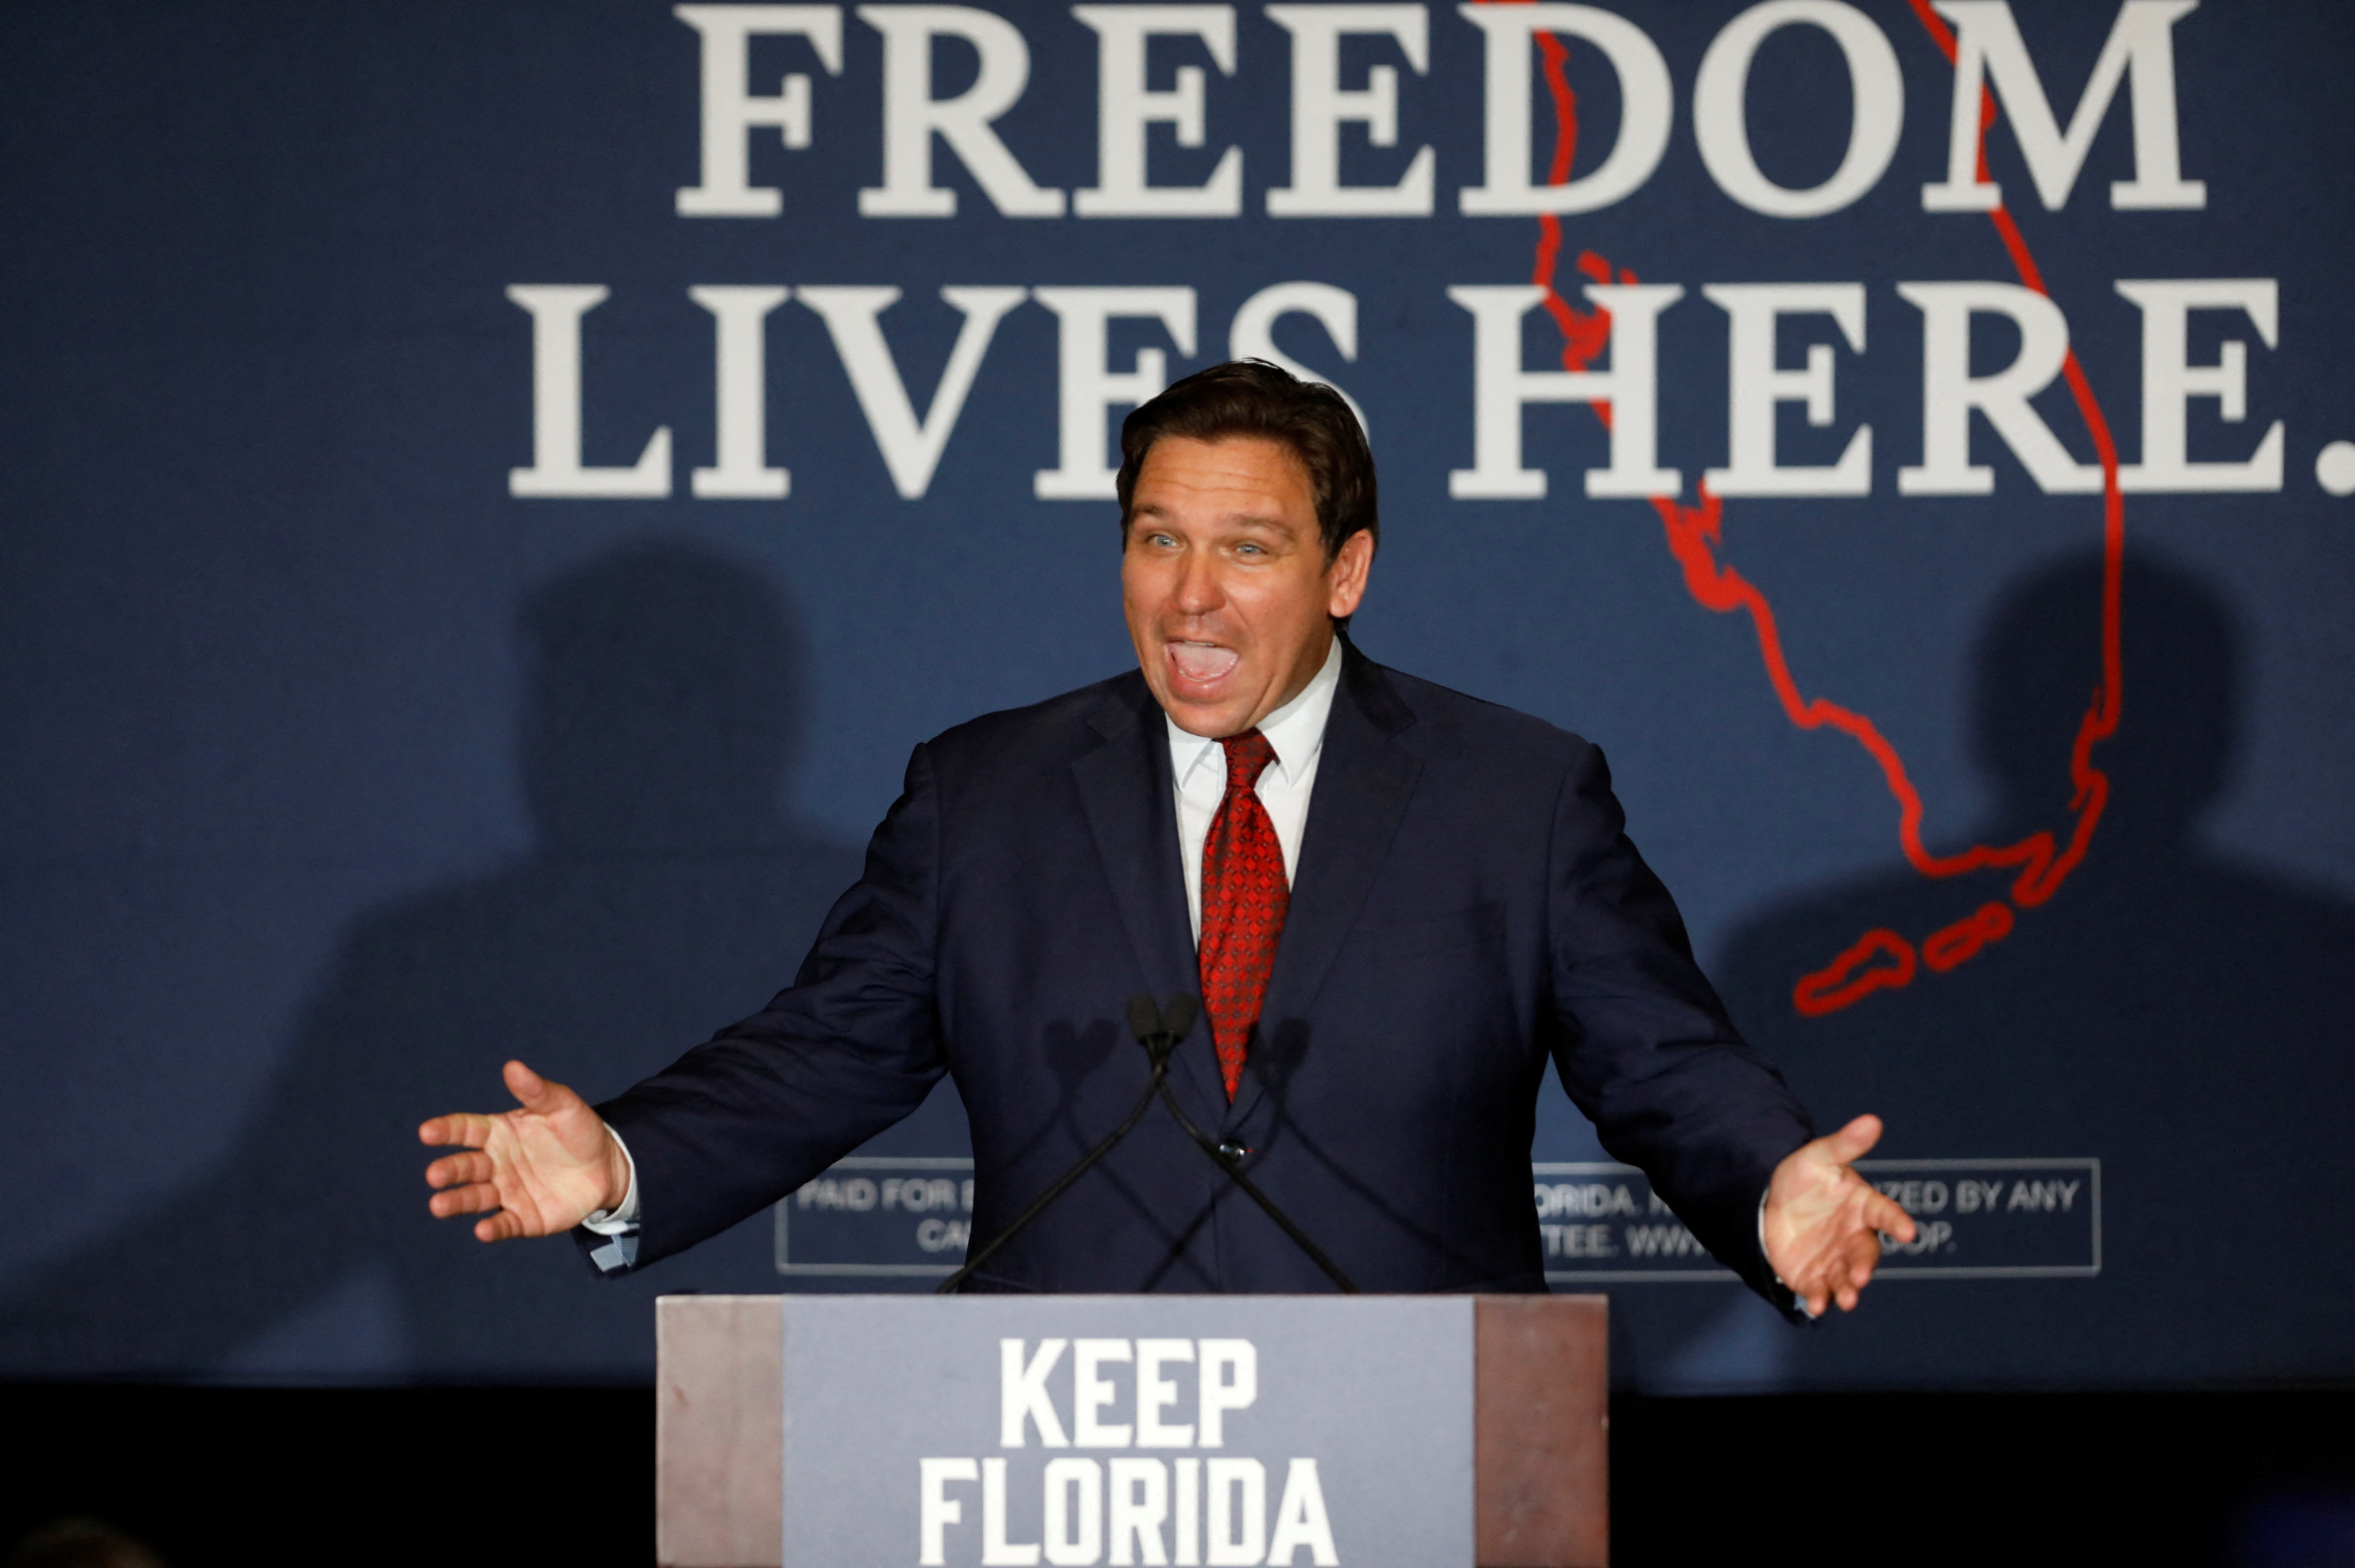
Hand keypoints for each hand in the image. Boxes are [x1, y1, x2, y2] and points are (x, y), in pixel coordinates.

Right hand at [419, 1060, 629, 1241]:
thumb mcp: (562, 1105)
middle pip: (466, 1166)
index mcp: (498, 1133)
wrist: (607, 1165)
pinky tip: (483, 1230)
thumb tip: (512, 1066)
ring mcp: (507, 1192)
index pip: (466, 1129)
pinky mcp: (523, 1218)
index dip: (446, 1130)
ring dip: (457, 1202)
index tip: (427, 1132)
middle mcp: (495, 1164)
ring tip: (438, 1205)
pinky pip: (504, 1224)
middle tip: (434, 1175)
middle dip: (448, 1170)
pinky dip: (492, 1228)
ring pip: (475, 1198)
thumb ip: (537, 1090)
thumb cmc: (578, 1131)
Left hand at [1762, 1113, 1915, 1316]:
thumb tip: (1872, 1119)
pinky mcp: (1816, 1276)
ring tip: (1847, 1299)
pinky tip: (1816, 1305)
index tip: (1909, 1231)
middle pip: (1866, 1253)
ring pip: (1848, 1278)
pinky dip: (1821, 1298)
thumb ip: (1843, 1144)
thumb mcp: (1817, 1157)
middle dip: (1864, 1266)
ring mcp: (1837, 1259)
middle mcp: (1855, 1237)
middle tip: (1861, 1276)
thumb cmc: (1803, 1179)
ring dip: (1848, 1289)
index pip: (1885, 1213)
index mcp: (1863, 1207)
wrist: (1771, 1204)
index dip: (1897, 1222)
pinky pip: (1822, 1290)